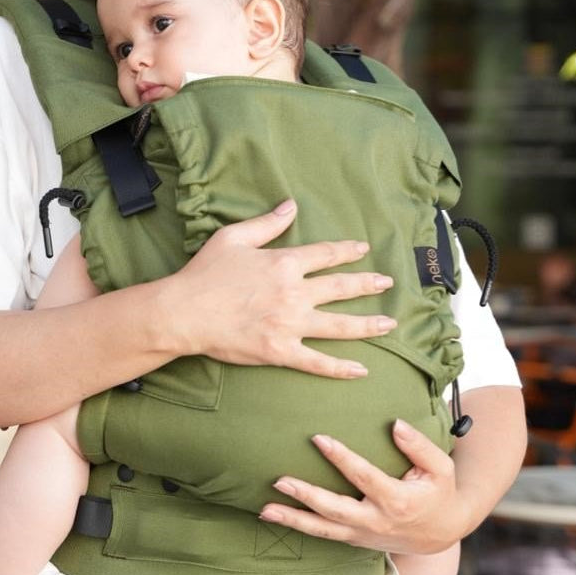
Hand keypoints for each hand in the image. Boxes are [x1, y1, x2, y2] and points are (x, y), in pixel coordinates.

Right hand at [167, 199, 396, 379]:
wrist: (185, 312)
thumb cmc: (205, 273)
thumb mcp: (233, 237)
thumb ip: (267, 223)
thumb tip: (291, 205)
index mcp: (284, 263)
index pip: (325, 254)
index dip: (347, 250)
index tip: (363, 248)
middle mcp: (294, 293)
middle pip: (341, 287)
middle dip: (367, 284)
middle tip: (387, 283)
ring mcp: (290, 324)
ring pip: (340, 325)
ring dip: (368, 324)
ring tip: (390, 323)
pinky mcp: (281, 351)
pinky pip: (318, 362)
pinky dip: (341, 368)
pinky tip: (361, 369)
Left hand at [259, 419, 467, 553]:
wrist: (442, 532)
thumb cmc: (438, 492)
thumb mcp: (441, 467)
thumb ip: (419, 446)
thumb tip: (396, 424)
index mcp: (397, 500)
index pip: (363, 477)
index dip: (341, 458)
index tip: (319, 438)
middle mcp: (375, 521)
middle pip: (334, 509)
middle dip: (306, 495)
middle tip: (279, 480)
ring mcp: (362, 533)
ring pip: (323, 529)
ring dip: (293, 519)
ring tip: (265, 510)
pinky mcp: (354, 538)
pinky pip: (323, 534)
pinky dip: (298, 526)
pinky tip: (275, 516)